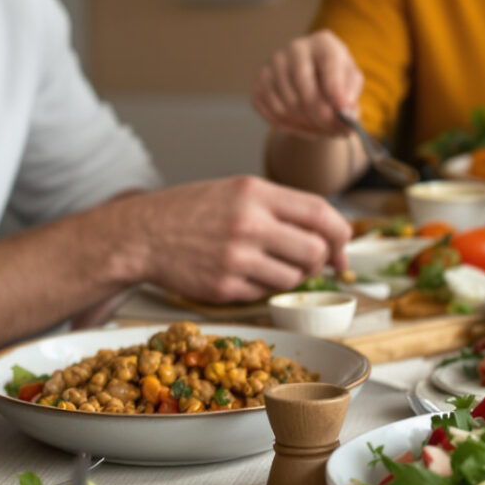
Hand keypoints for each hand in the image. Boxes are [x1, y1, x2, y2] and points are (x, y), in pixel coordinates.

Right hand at [132, 175, 351, 301]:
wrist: (141, 235)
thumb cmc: (193, 212)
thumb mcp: (238, 191)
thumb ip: (283, 208)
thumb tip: (331, 235)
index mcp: (255, 192)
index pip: (321, 213)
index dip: (341, 234)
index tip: (343, 247)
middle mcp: (248, 223)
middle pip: (315, 250)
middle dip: (320, 260)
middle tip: (311, 262)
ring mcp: (236, 258)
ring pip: (294, 278)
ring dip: (291, 276)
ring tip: (267, 263)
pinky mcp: (224, 287)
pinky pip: (265, 293)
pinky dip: (262, 287)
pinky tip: (242, 272)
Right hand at [253, 29, 363, 138]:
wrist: (312, 84)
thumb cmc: (337, 82)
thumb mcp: (352, 86)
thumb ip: (351, 99)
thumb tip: (346, 116)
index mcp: (323, 44)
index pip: (328, 63)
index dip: (336, 90)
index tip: (344, 112)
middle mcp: (296, 48)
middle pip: (303, 85)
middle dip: (321, 114)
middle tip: (335, 131)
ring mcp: (274, 65)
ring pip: (287, 103)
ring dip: (307, 123)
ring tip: (322, 127)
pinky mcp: (260, 83)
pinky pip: (272, 112)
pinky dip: (289, 126)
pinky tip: (303, 124)